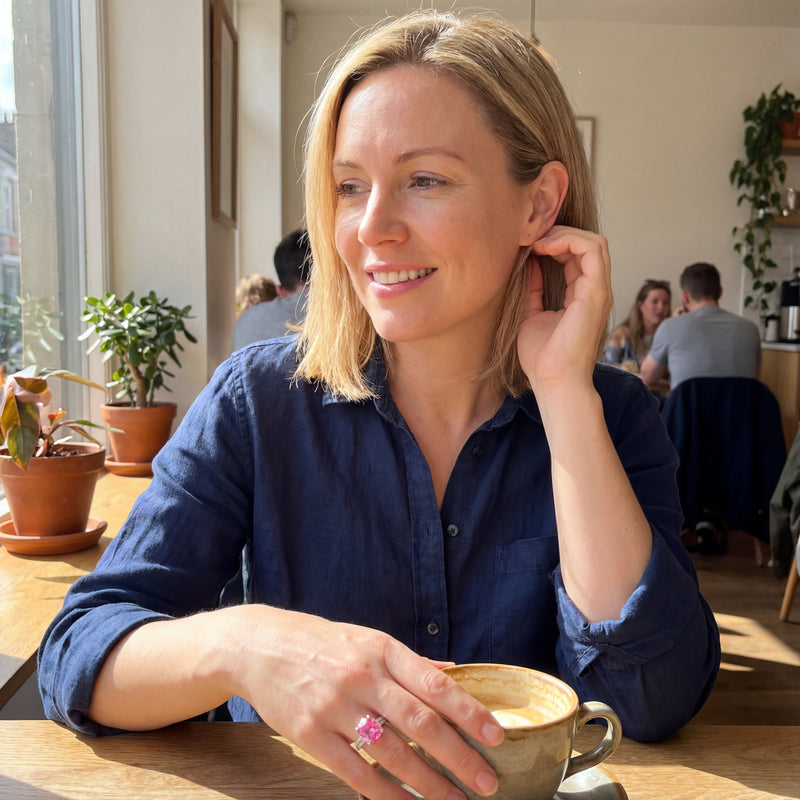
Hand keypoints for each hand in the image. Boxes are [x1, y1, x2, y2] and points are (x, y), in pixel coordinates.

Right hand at [227, 606, 502, 798]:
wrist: (257, 645)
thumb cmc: (320, 641)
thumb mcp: (366, 638)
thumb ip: (409, 661)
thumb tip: (453, 674)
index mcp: (381, 649)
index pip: (435, 683)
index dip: (468, 712)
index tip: (495, 735)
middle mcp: (361, 676)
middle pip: (420, 722)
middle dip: (458, 756)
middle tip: (487, 782)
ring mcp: (334, 707)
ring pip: (392, 753)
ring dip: (429, 782)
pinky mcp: (309, 735)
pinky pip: (355, 773)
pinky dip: (386, 794)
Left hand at [516, 226, 611, 394]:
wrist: (553, 382)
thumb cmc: (542, 357)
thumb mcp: (531, 314)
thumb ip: (533, 288)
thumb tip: (528, 262)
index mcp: (583, 295)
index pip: (576, 255)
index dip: (553, 242)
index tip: (526, 244)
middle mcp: (595, 290)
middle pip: (587, 244)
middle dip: (558, 233)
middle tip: (530, 236)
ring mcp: (599, 291)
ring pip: (594, 242)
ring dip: (563, 233)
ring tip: (536, 239)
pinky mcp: (597, 293)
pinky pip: (591, 250)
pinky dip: (567, 240)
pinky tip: (543, 247)